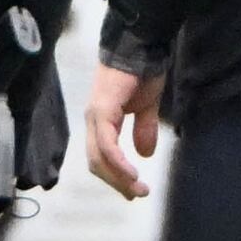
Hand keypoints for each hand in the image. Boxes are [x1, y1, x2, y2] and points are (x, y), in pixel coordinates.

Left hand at [86, 61, 167, 198]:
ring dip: (119, 178)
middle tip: (137, 194)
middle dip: (117, 183)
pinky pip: (107, 144)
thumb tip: (144, 154)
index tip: (133, 191)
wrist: (141, 45)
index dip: (115, 176)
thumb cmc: (142, 71)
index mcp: (102, 120)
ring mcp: (96, 116)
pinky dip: (118, 162)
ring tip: (138, 189)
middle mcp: (94, 120)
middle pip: (97, 163)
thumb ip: (144, 129)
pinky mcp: (103, 110)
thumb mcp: (146, 106)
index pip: (101, 157)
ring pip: (100, 157)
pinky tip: (132, 173)